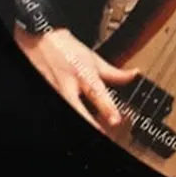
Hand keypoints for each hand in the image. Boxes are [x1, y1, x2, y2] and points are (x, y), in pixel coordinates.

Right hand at [14, 25, 137, 132]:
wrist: (42, 41)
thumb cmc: (69, 50)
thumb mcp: (94, 58)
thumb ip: (114, 72)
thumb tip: (133, 75)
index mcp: (83, 73)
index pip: (97, 93)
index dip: (107, 107)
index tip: (116, 120)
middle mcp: (68, 85)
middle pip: (77, 108)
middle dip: (90, 123)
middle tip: (103, 135)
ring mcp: (55, 92)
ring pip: (68, 110)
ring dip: (82, 121)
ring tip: (94, 133)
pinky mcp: (47, 95)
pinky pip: (60, 108)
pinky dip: (72, 115)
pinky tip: (81, 122)